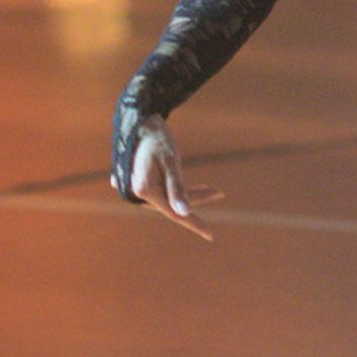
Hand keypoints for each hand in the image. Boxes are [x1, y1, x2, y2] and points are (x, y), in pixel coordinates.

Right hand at [114, 114, 223, 239]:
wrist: (140, 121)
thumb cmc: (157, 138)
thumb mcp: (171, 161)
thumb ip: (177, 188)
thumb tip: (184, 213)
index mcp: (143, 190)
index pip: (174, 214)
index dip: (194, 223)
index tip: (211, 235)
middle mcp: (138, 192)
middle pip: (173, 205)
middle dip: (197, 200)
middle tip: (219, 192)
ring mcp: (138, 188)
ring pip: (170, 198)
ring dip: (190, 195)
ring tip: (213, 189)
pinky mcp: (142, 182)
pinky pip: (164, 191)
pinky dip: (180, 190)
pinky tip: (199, 188)